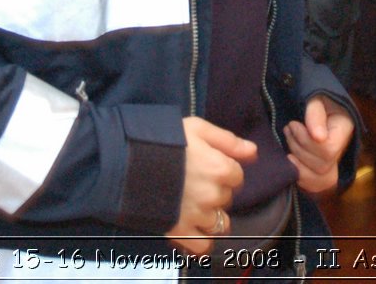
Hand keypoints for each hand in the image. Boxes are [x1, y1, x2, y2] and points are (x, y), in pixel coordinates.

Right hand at [167, 118, 255, 255]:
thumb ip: (228, 141)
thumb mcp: (196, 128)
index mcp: (219, 168)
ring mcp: (197, 216)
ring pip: (218, 223)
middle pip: (225, 198)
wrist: (122, 160)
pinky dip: (201, 240)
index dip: (222, 171)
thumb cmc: (160, 139)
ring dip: (207, 215)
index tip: (204, 167)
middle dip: (213, 192)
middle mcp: (212, 194)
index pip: (236, 176)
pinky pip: (204, 246)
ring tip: (186, 203)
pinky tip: (190, 227)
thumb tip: (253, 153)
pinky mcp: (180, 232)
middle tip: (190, 182)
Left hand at [285, 96, 353, 194]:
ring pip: (318, 179)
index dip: (307, 141)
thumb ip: (315, 113)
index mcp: (345, 129)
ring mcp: (334, 163)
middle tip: (288, 129)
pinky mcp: (322, 171)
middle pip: (322, 166)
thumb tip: (318, 137)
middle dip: (299, 148)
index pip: (329, 150)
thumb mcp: (316, 97)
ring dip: (297, 162)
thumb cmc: (316, 98)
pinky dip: (299, 175)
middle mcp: (342, 150)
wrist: (317, 104)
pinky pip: (314, 186)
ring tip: (288, 139)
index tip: (293, 124)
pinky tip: (290, 158)